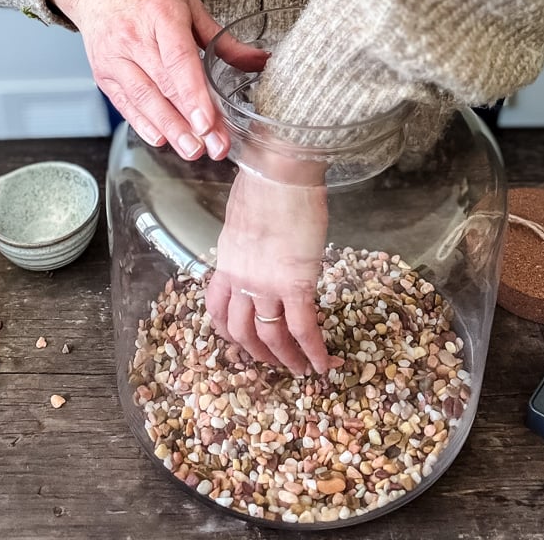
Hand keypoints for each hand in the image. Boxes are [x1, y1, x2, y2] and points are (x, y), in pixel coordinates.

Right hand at [44, 0, 266, 157]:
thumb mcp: (188, 1)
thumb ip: (222, 37)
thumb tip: (259, 61)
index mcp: (161, 13)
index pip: (179, 60)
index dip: (194, 94)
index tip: (209, 122)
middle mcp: (135, 37)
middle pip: (164, 86)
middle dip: (190, 122)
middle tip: (213, 147)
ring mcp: (116, 57)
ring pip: (144, 99)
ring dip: (169, 129)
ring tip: (192, 150)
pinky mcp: (104, 72)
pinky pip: (124, 102)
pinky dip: (142, 123)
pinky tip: (161, 138)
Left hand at [205, 164, 341, 375]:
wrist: (280, 172)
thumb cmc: (265, 181)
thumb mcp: (245, 214)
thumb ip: (250, 236)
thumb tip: (263, 238)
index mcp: (227, 261)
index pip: (217, 307)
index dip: (228, 330)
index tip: (240, 340)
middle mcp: (241, 278)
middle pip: (241, 331)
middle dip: (258, 353)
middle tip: (274, 363)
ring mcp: (266, 284)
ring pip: (270, 335)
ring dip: (286, 358)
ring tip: (299, 370)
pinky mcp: (296, 282)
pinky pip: (304, 326)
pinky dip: (315, 350)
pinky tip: (326, 363)